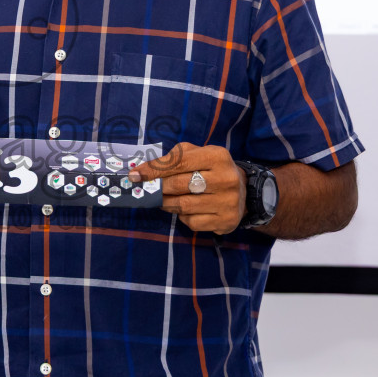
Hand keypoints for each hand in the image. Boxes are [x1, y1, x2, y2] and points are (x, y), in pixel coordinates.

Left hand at [131, 143, 245, 235]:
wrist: (243, 191)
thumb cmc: (211, 169)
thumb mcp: (197, 155)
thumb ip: (173, 158)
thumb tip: (142, 171)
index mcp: (218, 156)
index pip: (178, 162)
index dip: (153, 169)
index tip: (134, 175)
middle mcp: (226, 179)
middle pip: (178, 185)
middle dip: (158, 188)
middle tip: (146, 190)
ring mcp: (227, 202)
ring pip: (183, 206)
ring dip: (166, 203)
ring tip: (162, 200)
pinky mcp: (226, 221)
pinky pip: (192, 222)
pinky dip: (182, 217)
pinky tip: (184, 210)